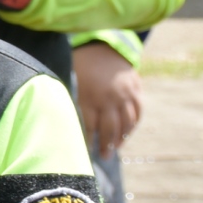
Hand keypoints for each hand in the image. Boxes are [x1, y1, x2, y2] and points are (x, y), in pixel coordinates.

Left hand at [73, 42, 141, 156]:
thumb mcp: (70, 81)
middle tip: (103, 156)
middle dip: (106, 145)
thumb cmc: (80, 66)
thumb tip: (65, 123)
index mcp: (89, 97)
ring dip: (121, 138)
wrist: (102, 46)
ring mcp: (125, 95)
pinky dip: (134, 125)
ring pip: (126, 123)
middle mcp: (108, 99)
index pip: (89, 126)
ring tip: (115, 149)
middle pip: (110, 129)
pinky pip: (138, 112)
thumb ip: (72, 101)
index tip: (85, 152)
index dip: (87, 140)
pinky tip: (128, 133)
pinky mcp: (136, 90)